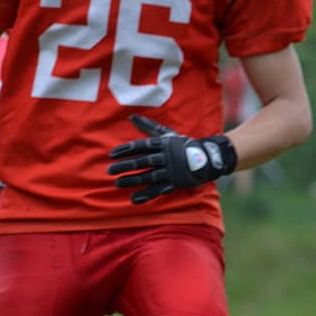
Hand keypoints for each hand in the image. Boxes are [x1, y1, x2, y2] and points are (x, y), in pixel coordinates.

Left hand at [108, 115, 236, 203]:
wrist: (206, 158)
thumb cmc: (182, 145)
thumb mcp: (166, 134)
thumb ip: (148, 127)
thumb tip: (131, 117)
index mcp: (162, 144)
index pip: (140, 146)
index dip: (125, 150)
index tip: (111, 155)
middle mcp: (164, 157)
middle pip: (141, 162)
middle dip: (125, 166)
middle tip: (109, 171)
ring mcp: (169, 171)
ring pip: (147, 176)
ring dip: (132, 180)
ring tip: (117, 183)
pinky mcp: (173, 183)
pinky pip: (158, 190)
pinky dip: (146, 195)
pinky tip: (134, 198)